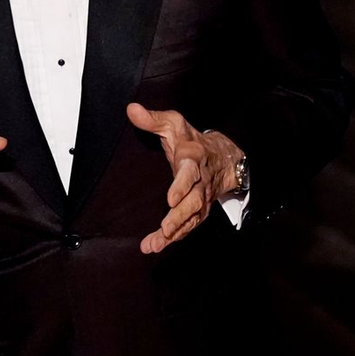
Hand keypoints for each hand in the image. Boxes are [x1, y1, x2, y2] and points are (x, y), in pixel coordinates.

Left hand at [127, 102, 241, 254]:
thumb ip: (153, 119)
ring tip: (155, 244)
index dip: (181, 186)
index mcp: (193, 159)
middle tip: (165, 229)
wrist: (222, 157)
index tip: (170, 199)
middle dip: (179, 216)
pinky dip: (174, 237)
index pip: (189, 173)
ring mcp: (201, 198)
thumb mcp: (174, 124)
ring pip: (191, 218)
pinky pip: (188, 226)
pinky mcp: (198, 210)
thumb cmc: (191, 140)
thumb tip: (132, 109)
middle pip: (193, 202)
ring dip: (174, 232)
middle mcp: (200, 182)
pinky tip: (157, 245)